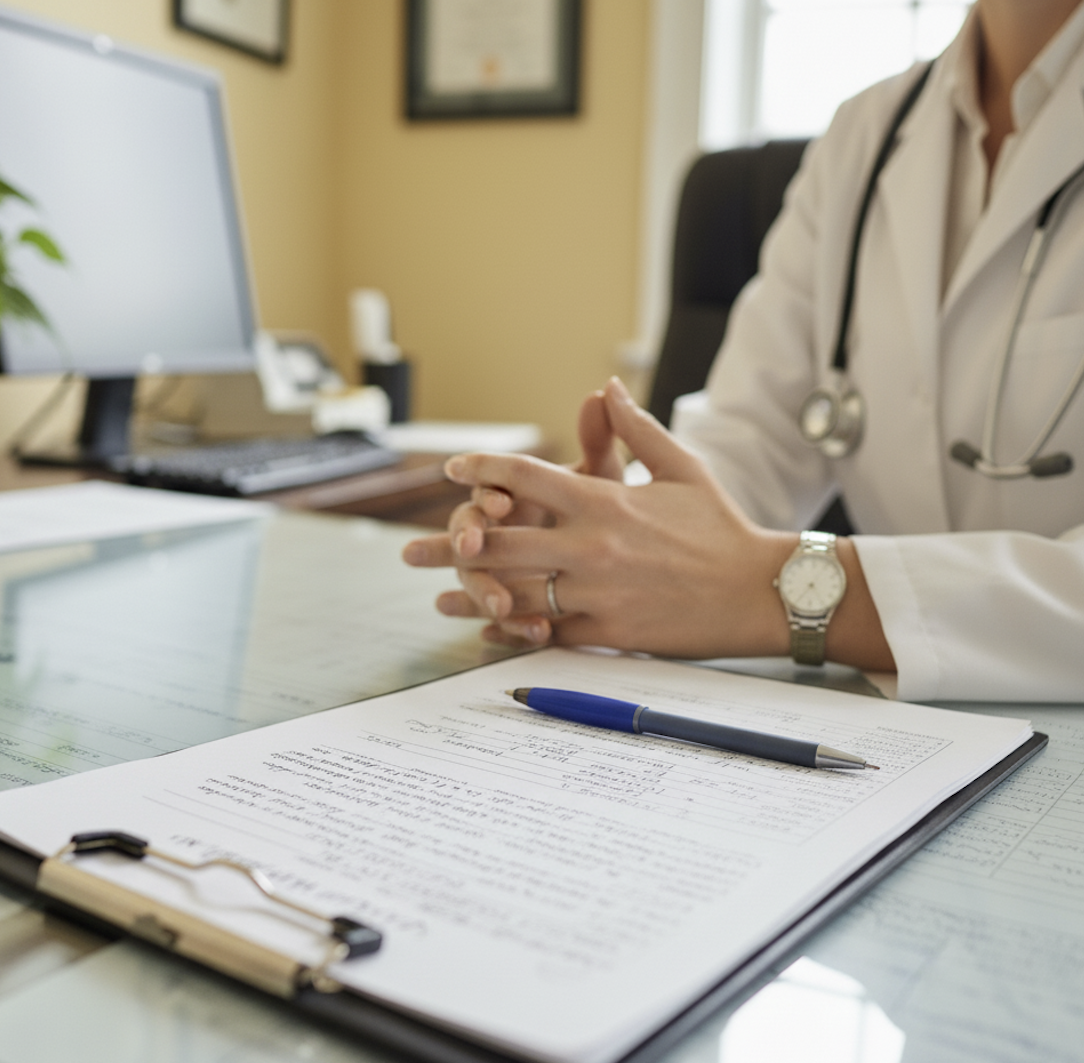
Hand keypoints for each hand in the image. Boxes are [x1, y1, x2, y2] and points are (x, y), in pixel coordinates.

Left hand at [405, 378, 795, 656]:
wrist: (760, 591)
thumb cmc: (721, 527)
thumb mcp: (682, 467)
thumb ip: (634, 429)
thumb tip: (605, 387)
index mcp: (604, 501)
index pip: (527, 477)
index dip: (482, 468)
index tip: (452, 469)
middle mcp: (592, 546)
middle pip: (502, 541)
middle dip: (450, 544)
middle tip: (410, 551)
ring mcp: (598, 593)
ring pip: (516, 591)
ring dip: (471, 594)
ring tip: (437, 597)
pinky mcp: (610, 633)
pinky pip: (548, 632)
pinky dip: (514, 629)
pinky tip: (488, 629)